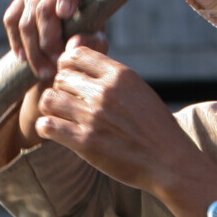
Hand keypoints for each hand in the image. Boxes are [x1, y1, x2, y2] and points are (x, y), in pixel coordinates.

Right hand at [2, 0, 109, 146]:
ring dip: (35, 51)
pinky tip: (24, 59)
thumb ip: (91, 43)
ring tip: (45, 72)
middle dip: (48, 41)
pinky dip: (16, 42)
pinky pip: (11, 20)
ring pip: (28, 21)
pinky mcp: (20, 5)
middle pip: (45, 8)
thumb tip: (74, 43)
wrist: (65, 54)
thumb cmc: (88, 44)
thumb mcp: (96, 46)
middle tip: (56, 63)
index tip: (65, 14)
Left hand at [35, 46, 216, 216]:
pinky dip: (47, 127)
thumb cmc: (155, 128)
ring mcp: (93, 117)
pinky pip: (47, 125)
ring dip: (52, 106)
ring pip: (49, 99)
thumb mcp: (139, 91)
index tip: (72, 78)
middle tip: (70, 102)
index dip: (68, 65)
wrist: (169, 162)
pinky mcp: (85, 142)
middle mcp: (104, 92)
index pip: (76, 54)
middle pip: (60, 77)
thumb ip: (112, 77)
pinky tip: (58, 131)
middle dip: (62, 88)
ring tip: (62, 115)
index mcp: (120, 75)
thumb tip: (82, 60)